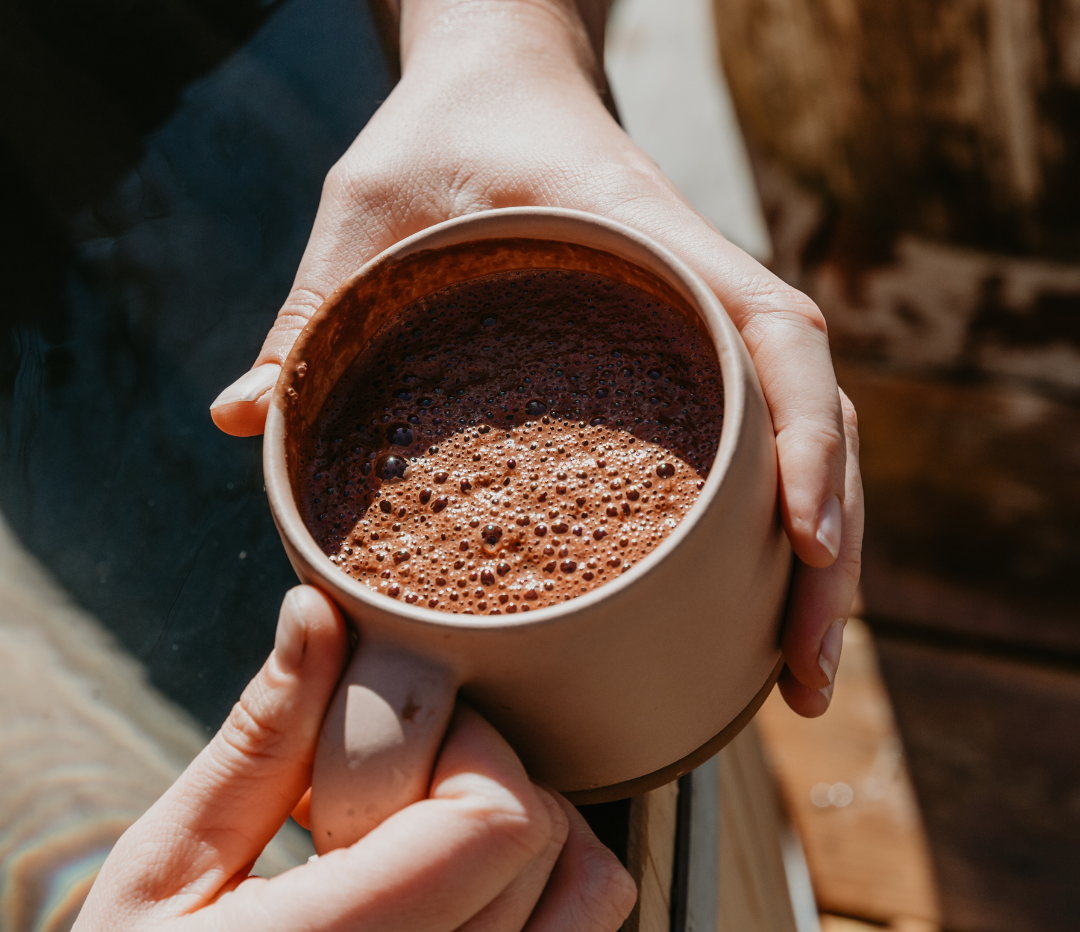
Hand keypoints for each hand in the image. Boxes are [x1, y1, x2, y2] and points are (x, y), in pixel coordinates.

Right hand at [10, 587, 635, 931]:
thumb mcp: (156, 880)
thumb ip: (257, 742)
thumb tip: (316, 615)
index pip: (499, 821)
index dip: (477, 747)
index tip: (411, 735)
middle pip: (548, 845)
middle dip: (496, 773)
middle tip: (407, 776)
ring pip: (584, 904)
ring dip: (530, 834)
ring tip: (435, 828)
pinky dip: (524, 899)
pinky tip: (431, 896)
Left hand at [209, 0, 861, 715]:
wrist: (500, 82)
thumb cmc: (442, 135)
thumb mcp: (369, 209)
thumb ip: (314, 308)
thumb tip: (239, 417)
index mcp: (650, 244)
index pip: (776, 333)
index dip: (800, 439)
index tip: (803, 542)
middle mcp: (702, 291)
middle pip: (815, 419)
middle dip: (832, 552)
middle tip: (804, 678)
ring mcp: (704, 330)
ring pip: (805, 443)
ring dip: (823, 561)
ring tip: (800, 678)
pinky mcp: (686, 364)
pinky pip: (758, 444)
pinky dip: (776, 526)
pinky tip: (759, 606)